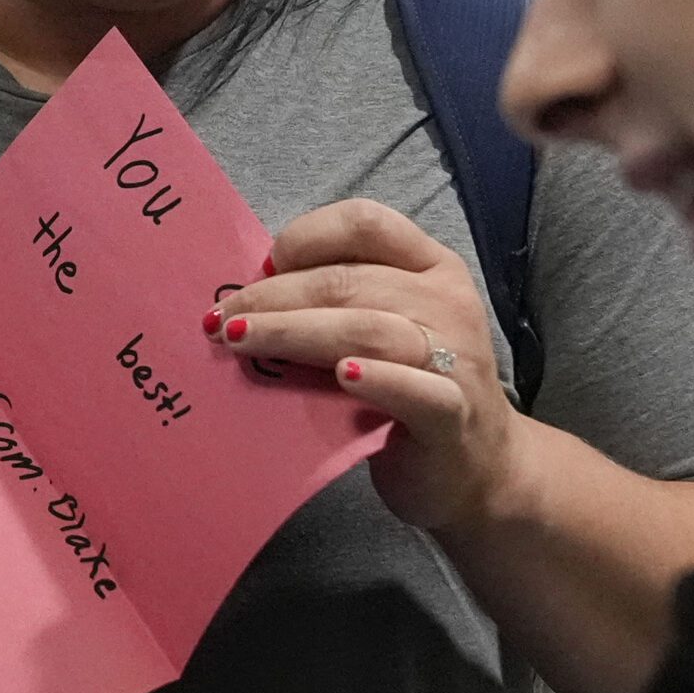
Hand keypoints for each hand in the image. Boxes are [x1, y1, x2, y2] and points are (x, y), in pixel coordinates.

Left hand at [209, 198, 524, 532]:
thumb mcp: (379, 329)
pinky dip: (379, 380)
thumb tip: (249, 295)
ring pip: (369, 330)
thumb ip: (333, 304)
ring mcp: (456, 359)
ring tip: (241, 340)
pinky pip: (417, 390)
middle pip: (349, 282)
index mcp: (429, 266)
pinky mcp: (453, 416)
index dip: (304, 237)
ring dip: (296, 331)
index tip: (259, 269)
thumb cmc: (407, 388)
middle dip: (274, 297)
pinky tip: (341, 376)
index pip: (364, 224)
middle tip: (220, 320)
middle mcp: (447, 302)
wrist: (473, 468)